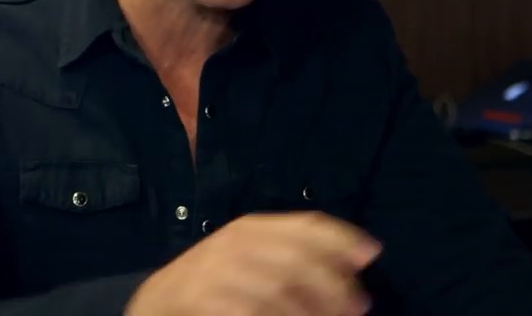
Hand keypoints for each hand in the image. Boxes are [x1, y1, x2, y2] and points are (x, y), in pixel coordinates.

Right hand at [125, 211, 381, 315]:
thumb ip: (296, 252)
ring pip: (279, 291)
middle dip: (334, 285)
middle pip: (298, 260)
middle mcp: (236, 244)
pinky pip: (252, 312)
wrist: (159, 303)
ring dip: (313, 311)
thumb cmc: (218, 278)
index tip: (372, 253)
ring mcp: (218, 274)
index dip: (341, 237)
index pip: (304, 224)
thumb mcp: (253, 254)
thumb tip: (363, 255)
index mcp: (251, 227)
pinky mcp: (205, 300)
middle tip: (360, 306)